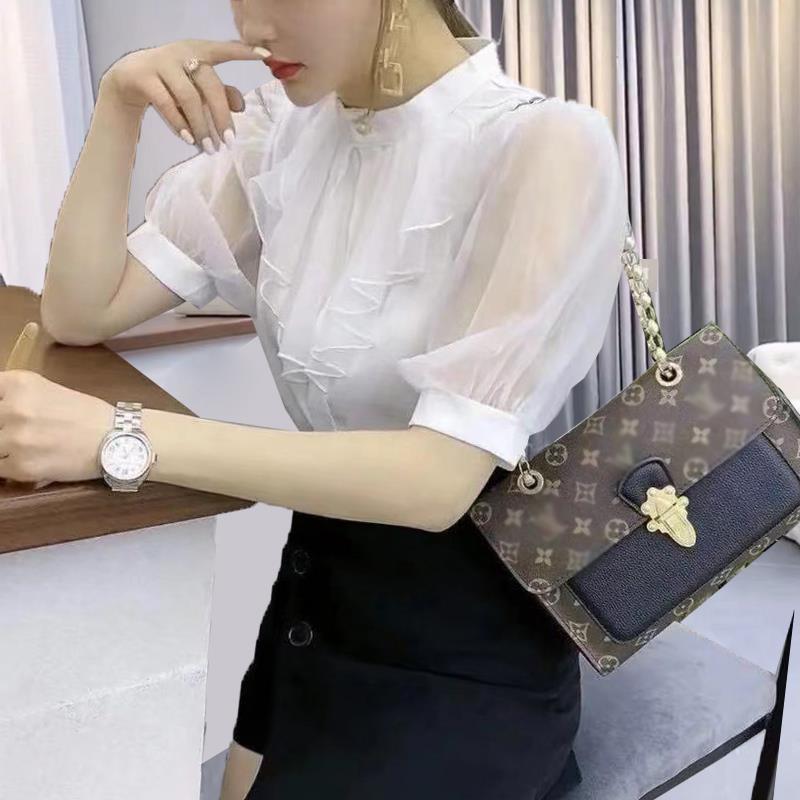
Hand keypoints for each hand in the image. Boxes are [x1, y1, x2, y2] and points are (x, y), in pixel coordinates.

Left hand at [0, 369, 113, 485]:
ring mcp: (16, 438)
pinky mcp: (22, 466)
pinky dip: (10, 468)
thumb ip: (13, 396)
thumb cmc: (86, 415)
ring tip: (26, 448)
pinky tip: (29, 462)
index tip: (4, 417)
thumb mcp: (46, 391)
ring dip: (4, 450)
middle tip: (14, 434)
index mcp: (20, 383)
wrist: (117, 439)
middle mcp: (14, 407)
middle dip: (1, 430)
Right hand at [100, 37, 269, 148]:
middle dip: (222, 116)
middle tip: (230, 142)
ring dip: (201, 126)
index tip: (266, 54)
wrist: (129, 78)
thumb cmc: (173, 82)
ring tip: (209, 148)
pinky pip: (166, 104)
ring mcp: (162, 63)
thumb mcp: (198, 86)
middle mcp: (182, 53)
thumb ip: (221, 93)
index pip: (224, 49)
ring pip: (188, 97)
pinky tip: (189, 140)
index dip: (244, 51)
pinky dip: (180, 124)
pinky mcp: (144, 77)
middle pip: (210, 85)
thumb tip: (242, 107)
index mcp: (199, 50)